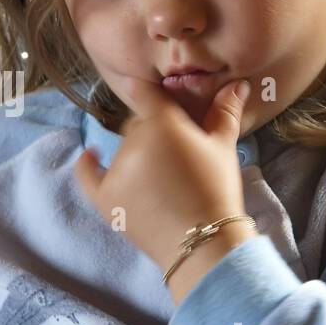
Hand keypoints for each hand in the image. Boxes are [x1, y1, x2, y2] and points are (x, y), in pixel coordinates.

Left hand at [73, 74, 251, 271]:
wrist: (203, 240)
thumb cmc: (217, 189)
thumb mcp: (223, 147)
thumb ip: (224, 112)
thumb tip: (237, 84)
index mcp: (160, 123)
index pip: (147, 95)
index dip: (154, 97)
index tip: (158, 99)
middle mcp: (132, 141)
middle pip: (137, 126)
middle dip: (154, 133)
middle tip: (178, 156)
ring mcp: (115, 170)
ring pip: (121, 150)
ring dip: (137, 156)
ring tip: (162, 178)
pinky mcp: (104, 198)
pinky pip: (87, 175)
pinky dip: (87, 165)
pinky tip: (90, 156)